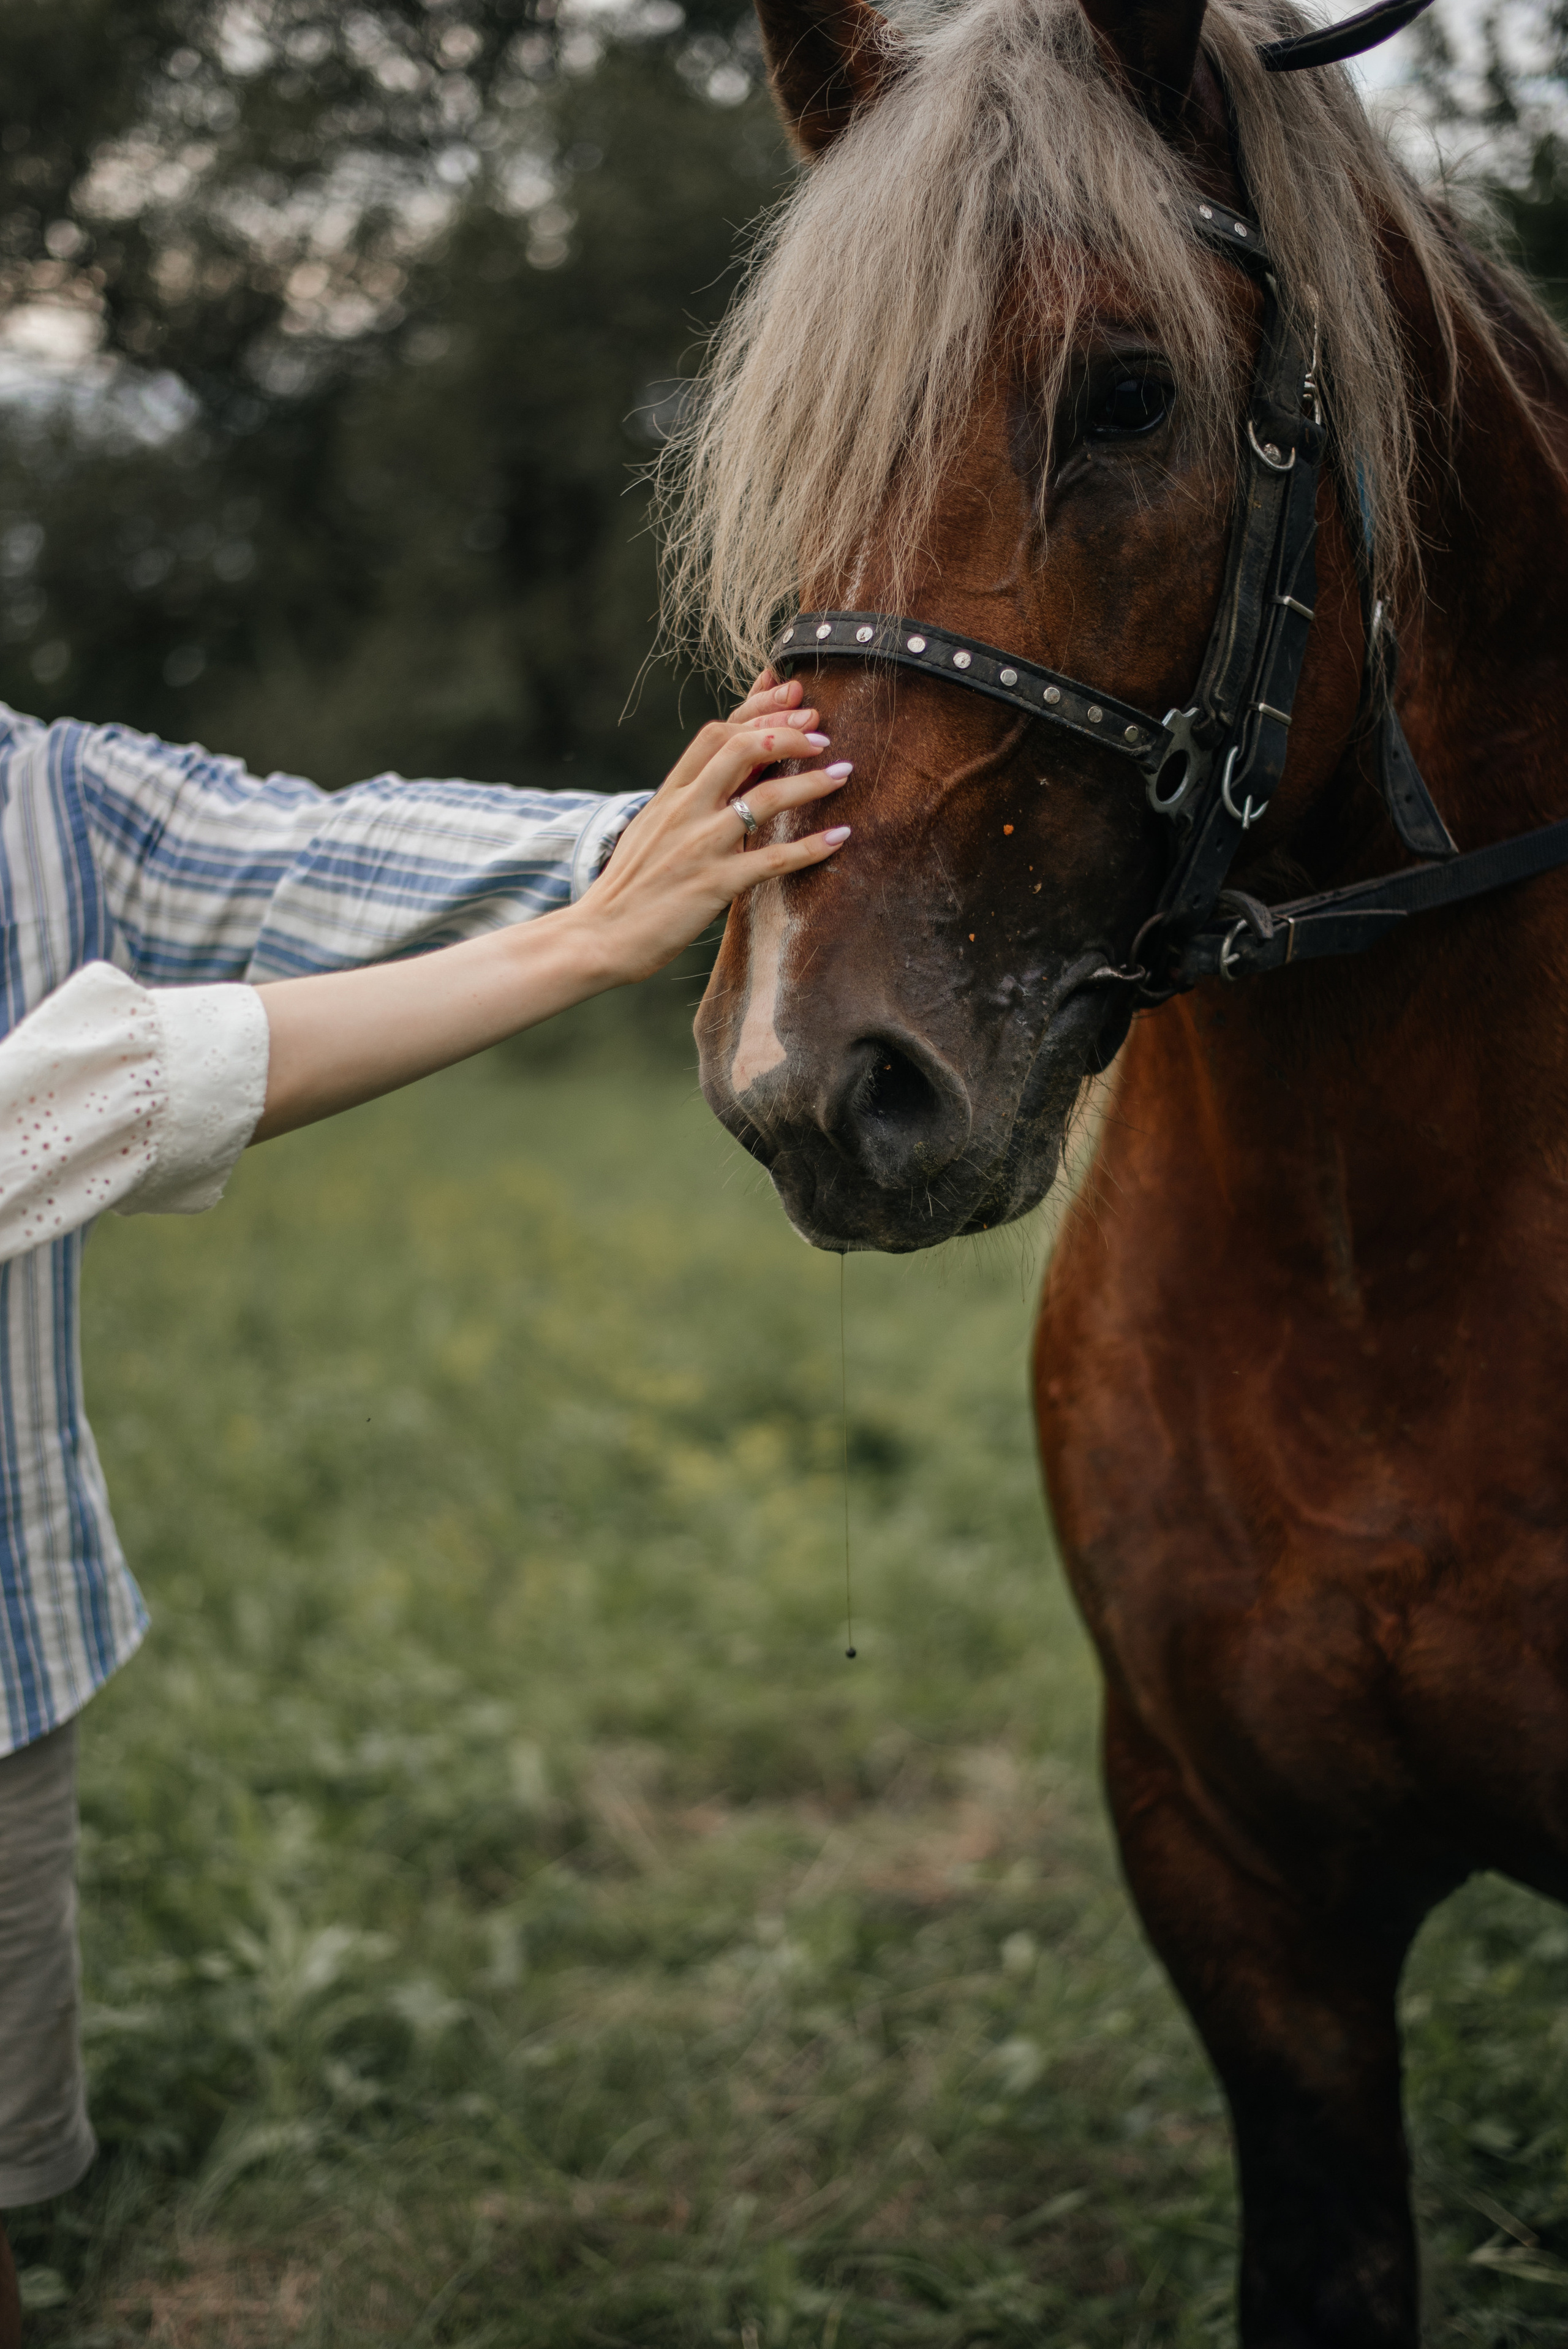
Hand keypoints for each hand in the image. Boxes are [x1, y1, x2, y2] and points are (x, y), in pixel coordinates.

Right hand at [570, 669, 850, 985]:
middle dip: (787, 732)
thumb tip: (723, 772)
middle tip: (822, 733)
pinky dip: (810, 847)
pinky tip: (840, 837)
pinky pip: (771, 860)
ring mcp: (700, 845)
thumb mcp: (654, 827)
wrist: (598, 935)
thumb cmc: (630, 885)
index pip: (716, 733)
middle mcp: (685, 810)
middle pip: (740, 748)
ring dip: (810, 782)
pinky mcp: (713, 885)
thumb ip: (688, 797)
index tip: (794, 697)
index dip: (760, 711)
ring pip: (764, 798)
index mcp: (670, 793)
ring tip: (844, 772)